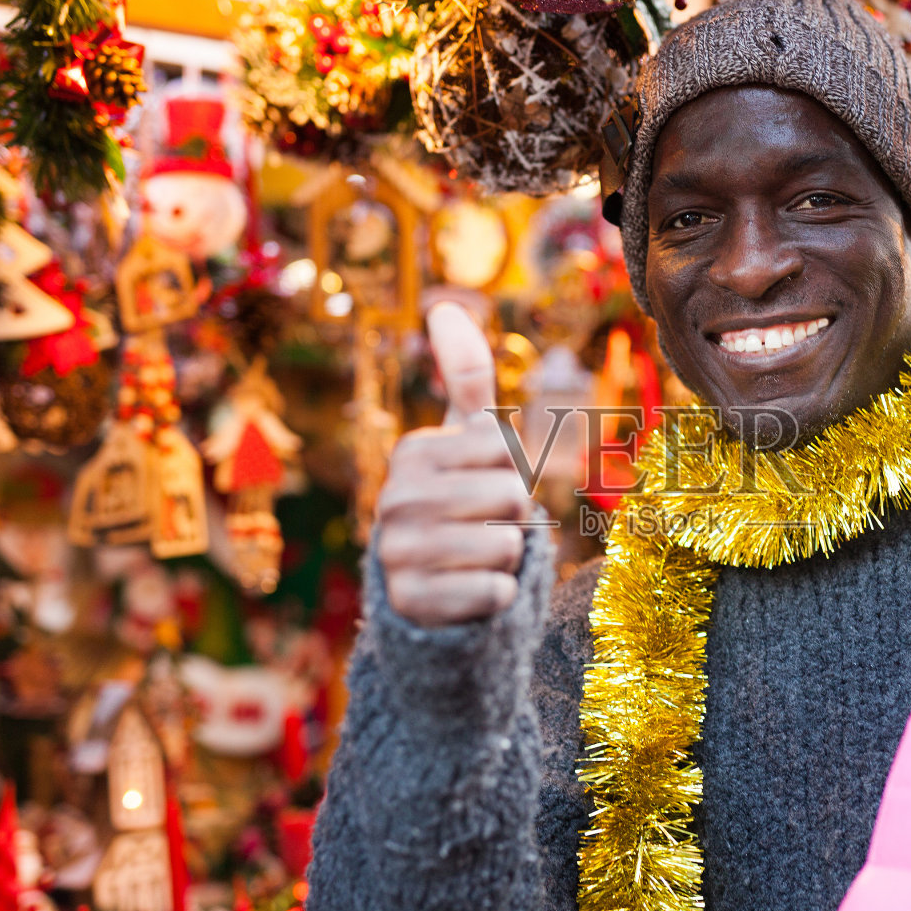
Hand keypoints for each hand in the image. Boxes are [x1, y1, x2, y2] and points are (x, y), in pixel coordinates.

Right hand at [377, 303, 529, 627]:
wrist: (428, 590)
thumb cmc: (459, 502)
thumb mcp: (464, 441)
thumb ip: (465, 376)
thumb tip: (444, 307)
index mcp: (412, 452)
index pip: (508, 452)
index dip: (511, 474)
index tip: (480, 487)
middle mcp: (396, 498)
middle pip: (513, 498)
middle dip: (514, 520)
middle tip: (480, 529)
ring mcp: (397, 552)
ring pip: (507, 547)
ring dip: (506, 559)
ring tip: (472, 560)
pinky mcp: (411, 603)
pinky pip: (493, 592)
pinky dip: (496, 598)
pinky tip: (466, 594)